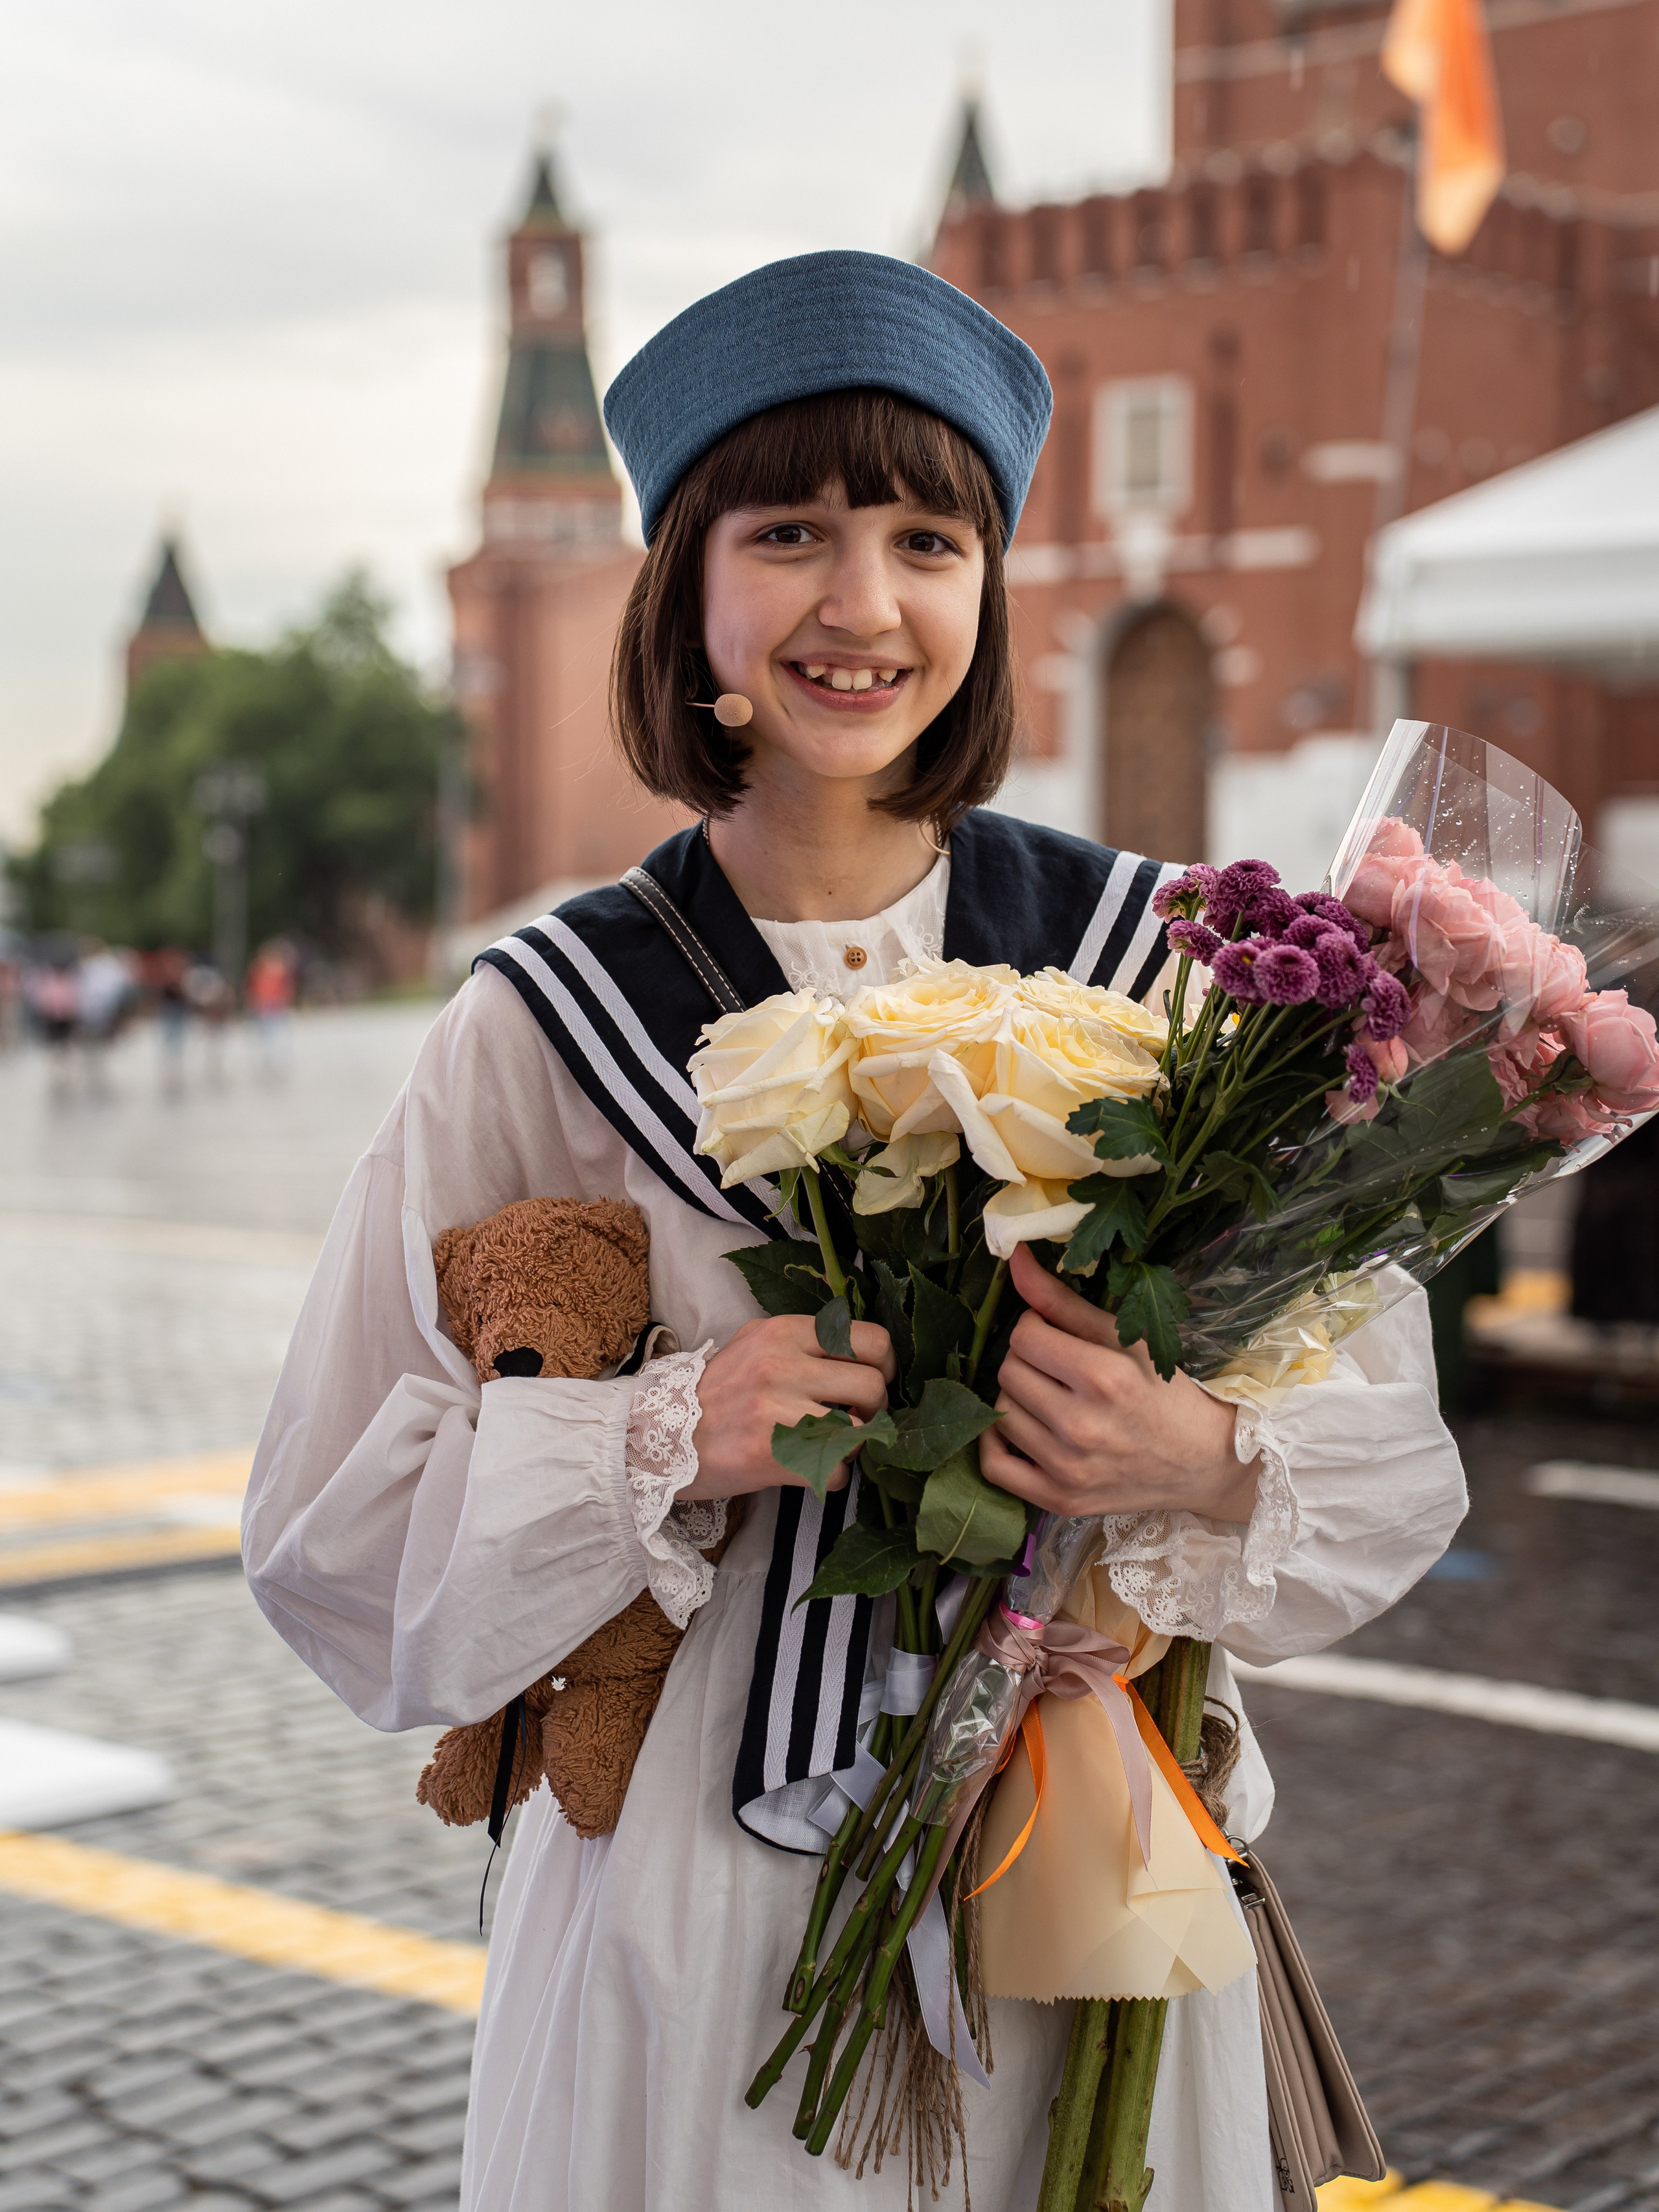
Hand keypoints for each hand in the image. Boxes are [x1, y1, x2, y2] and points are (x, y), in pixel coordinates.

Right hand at [685, 1315, 896, 1500]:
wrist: (657, 1436)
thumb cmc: (713, 1392)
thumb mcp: (751, 1344)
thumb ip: (800, 1341)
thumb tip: (856, 1353)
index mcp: (783, 1331)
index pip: (871, 1339)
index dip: (883, 1365)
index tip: (872, 1380)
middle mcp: (783, 1365)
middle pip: (872, 1386)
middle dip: (874, 1409)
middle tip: (855, 1418)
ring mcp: (778, 1410)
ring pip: (860, 1431)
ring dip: (852, 1444)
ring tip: (828, 1444)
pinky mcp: (772, 1455)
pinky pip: (834, 1470)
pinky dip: (828, 1476)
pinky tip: (806, 1469)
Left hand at [978, 1245, 1258, 1522]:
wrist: (1204, 1463)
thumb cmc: (1167, 1393)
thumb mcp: (1125, 1338)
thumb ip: (1063, 1300)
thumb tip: (1015, 1258)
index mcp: (1103, 1378)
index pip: (1024, 1335)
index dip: (1035, 1327)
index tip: (1055, 1333)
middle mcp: (1081, 1426)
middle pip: (1008, 1371)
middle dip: (1027, 1360)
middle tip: (1056, 1366)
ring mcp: (1067, 1469)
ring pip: (999, 1412)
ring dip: (1018, 1398)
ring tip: (1051, 1397)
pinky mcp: (1060, 1500)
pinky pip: (994, 1466)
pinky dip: (997, 1444)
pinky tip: (1024, 1429)